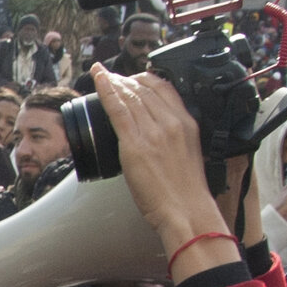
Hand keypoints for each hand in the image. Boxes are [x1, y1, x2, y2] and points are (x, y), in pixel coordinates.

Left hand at [92, 65, 224, 249]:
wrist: (186, 211)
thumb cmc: (186, 191)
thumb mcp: (188, 154)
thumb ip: (175, 138)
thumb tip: (158, 136)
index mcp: (186, 123)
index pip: (164, 88)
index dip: (145, 78)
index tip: (133, 76)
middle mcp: (171, 122)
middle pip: (144, 89)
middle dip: (125, 79)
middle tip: (111, 75)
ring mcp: (153, 132)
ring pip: (130, 96)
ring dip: (113, 82)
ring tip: (100, 75)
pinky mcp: (135, 144)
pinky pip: (118, 109)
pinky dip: (106, 91)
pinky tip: (98, 79)